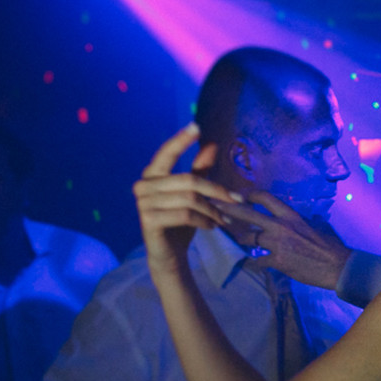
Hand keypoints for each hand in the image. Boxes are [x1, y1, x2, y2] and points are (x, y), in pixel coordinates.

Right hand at [133, 122, 242, 275]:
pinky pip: (185, 215)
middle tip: (237, 201)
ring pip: (189, 199)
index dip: (181, 139)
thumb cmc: (181, 222)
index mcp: (152, 175)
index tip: (196, 126)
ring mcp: (143, 203)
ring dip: (213, 210)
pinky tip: (213, 226)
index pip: (167, 153)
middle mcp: (143, 186)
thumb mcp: (193, 194)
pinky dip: (204, 220)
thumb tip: (212, 144)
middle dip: (217, 191)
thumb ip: (200, 169)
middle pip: (189, 180)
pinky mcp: (149, 220)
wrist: (169, 255)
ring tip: (224, 219)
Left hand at [213, 192, 352, 289]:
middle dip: (229, 208)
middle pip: (248, 214)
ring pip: (249, 237)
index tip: (238, 194)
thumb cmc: (330, 246)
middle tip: (214, 205)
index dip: (249, 194)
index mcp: (291, 215)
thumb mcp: (313, 226)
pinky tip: (250, 263)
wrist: (337, 266)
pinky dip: (254, 262)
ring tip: (234, 236)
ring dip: (240, 237)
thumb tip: (292, 221)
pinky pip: (258, 260)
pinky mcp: (278, 262)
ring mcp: (278, 244)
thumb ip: (297, 222)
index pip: (265, 198)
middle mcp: (281, 226)